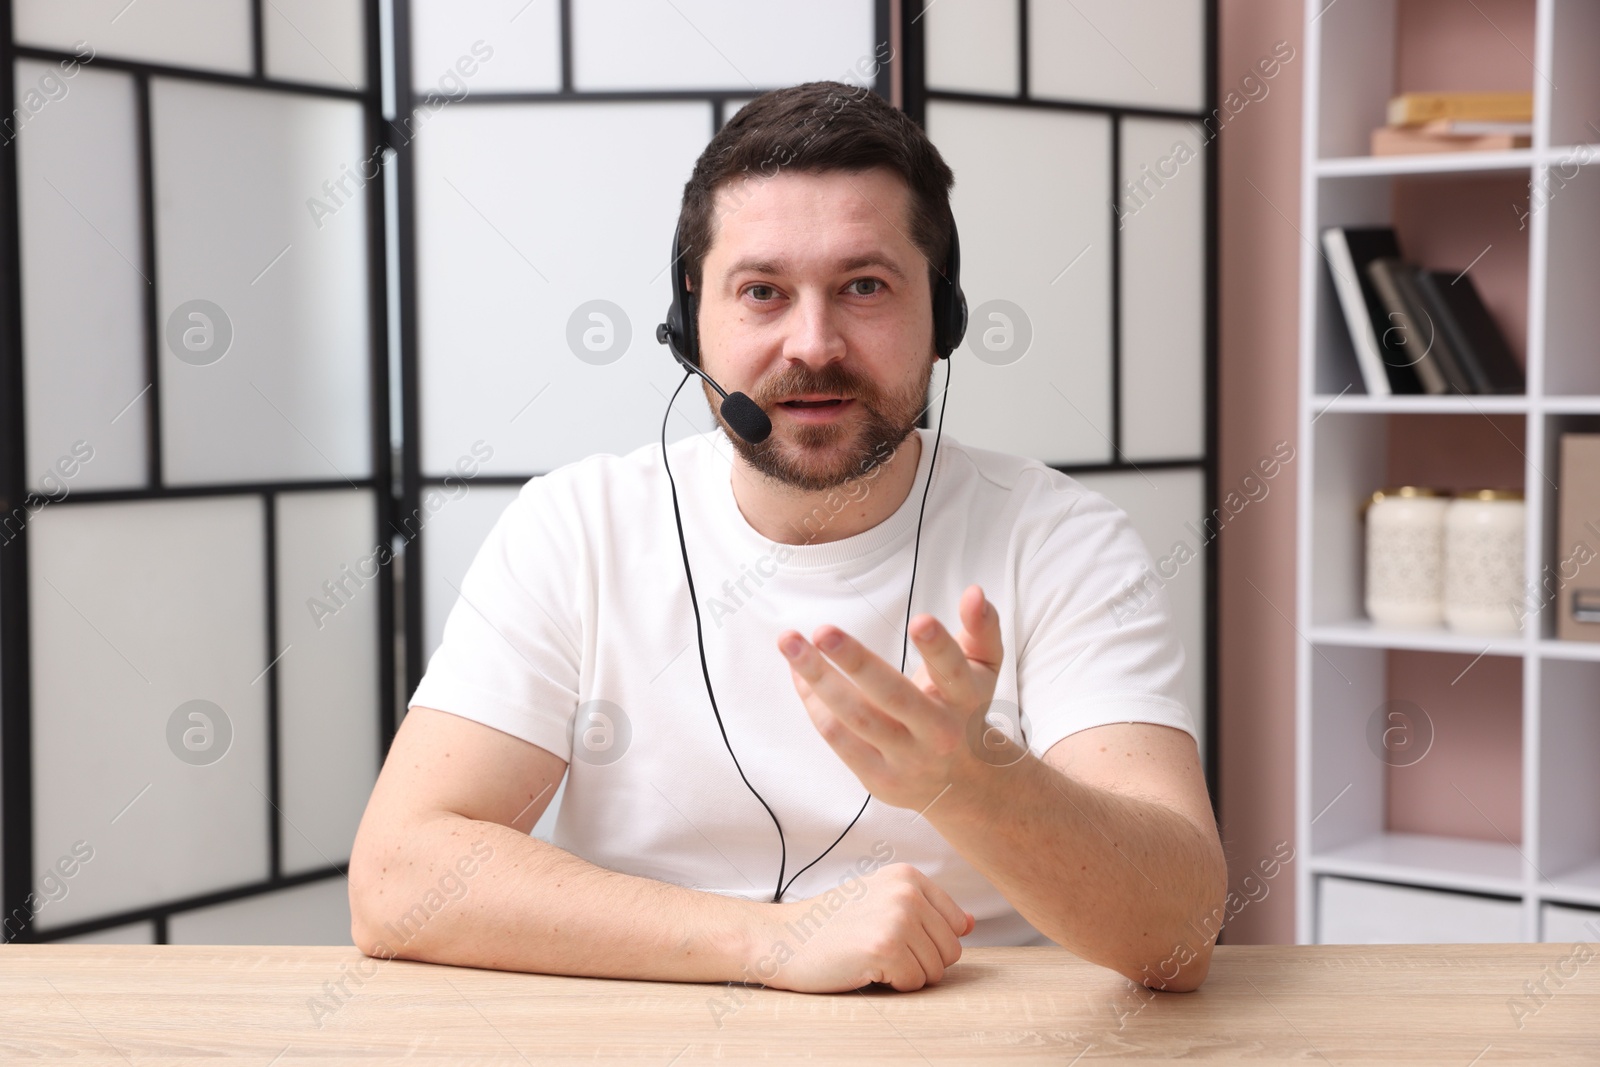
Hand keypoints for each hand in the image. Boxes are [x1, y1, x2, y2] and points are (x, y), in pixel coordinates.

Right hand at [744, 863, 974, 992]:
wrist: (784, 939)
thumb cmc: (830, 925)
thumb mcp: (880, 901)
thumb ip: (927, 910)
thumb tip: (970, 924)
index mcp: (908, 876)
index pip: (956, 925)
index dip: (928, 943)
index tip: (895, 937)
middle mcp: (907, 892)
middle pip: (951, 950)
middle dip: (920, 961)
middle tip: (880, 950)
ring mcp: (897, 917)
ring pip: (935, 971)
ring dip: (905, 974)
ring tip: (871, 957)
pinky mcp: (886, 947)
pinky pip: (914, 983)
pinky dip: (892, 985)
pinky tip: (865, 967)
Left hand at [777, 584, 1006, 811]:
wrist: (963, 784)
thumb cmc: (964, 708)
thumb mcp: (982, 669)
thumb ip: (981, 628)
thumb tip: (974, 591)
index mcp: (965, 699)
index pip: (952, 670)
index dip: (938, 647)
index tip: (919, 621)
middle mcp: (938, 731)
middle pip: (894, 696)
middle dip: (857, 662)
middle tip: (824, 631)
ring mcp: (907, 758)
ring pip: (856, 717)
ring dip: (818, 679)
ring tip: (790, 642)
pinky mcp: (879, 778)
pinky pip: (838, 738)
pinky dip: (815, 704)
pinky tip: (798, 673)